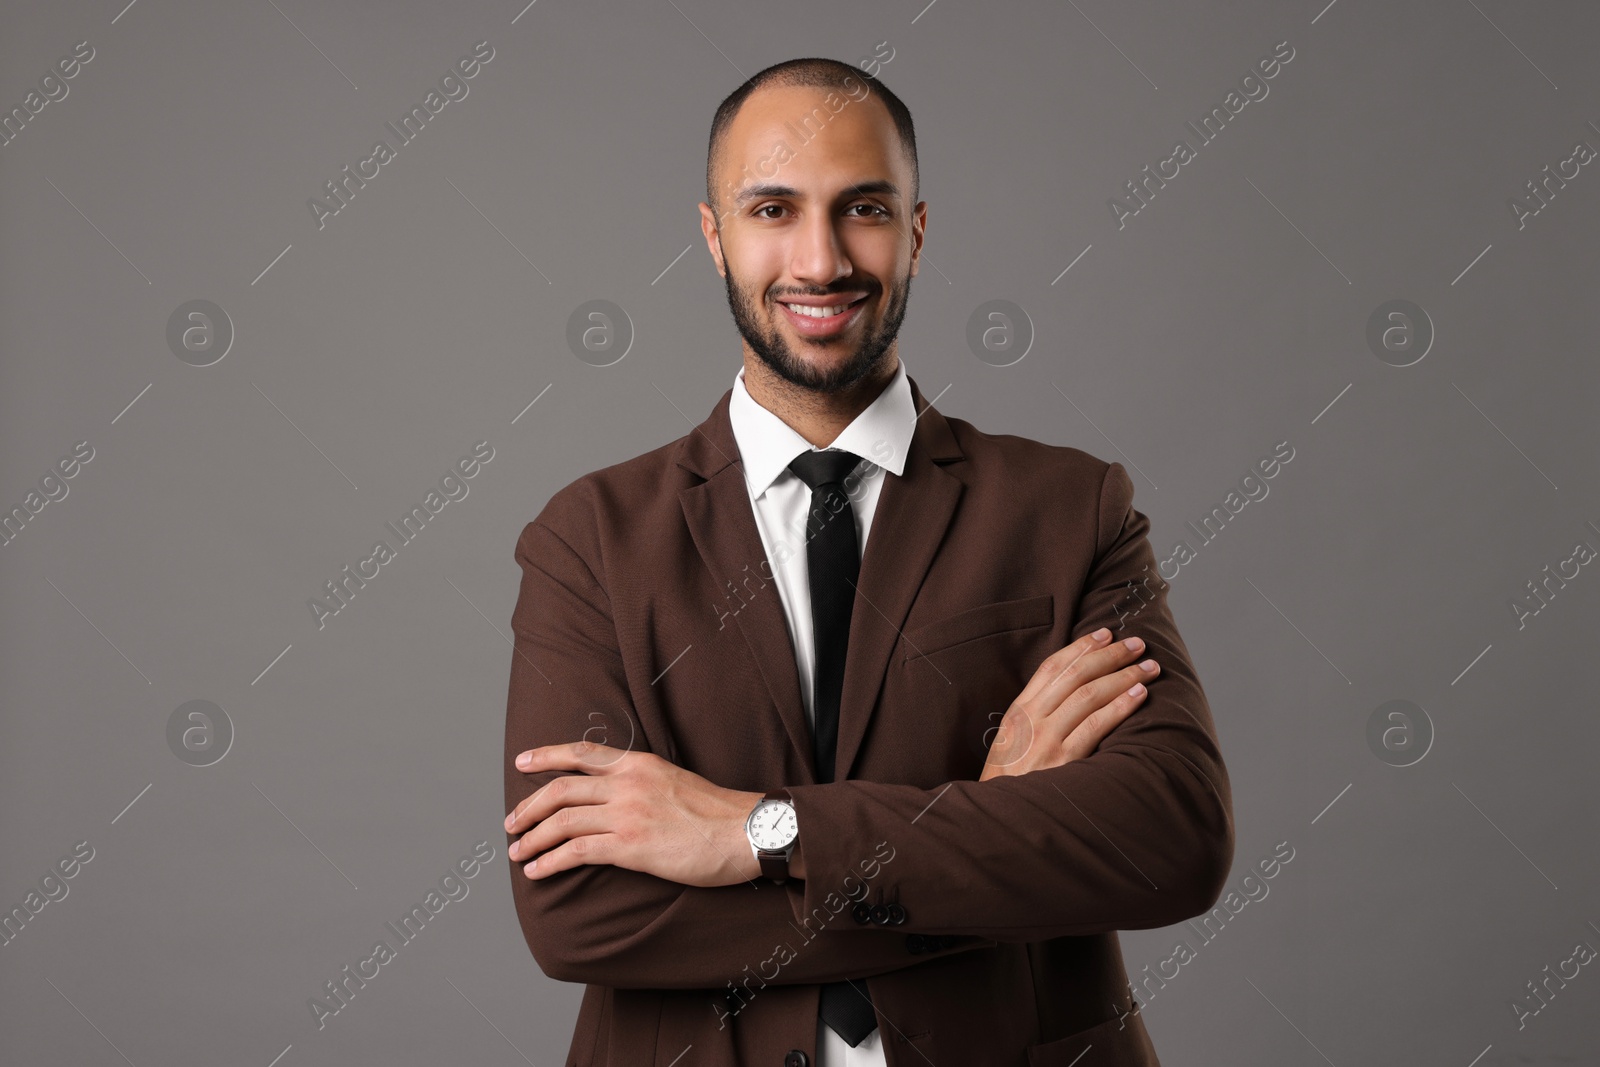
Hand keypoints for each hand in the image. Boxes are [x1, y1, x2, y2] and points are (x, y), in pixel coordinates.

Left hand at [505, 742, 764, 886]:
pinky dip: (550, 861)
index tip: (522, 761)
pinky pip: (576, 851)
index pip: (581, 753)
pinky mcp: (631, 846)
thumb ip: (644, 784)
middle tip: (511, 823)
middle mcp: (628, 784)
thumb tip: (617, 798)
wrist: (747, 831)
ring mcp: (627, 814)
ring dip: (532, 838)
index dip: (546, 756)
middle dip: (529, 806)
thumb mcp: (675, 781)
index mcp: (639, 764)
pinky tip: (538, 871)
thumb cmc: (718, 814)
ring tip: (517, 852)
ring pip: (562, 821)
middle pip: (561, 789)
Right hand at [979, 628, 1158, 780]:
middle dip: (1110, 655)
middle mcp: (1031, 719)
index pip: (1052, 667)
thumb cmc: (1008, 784)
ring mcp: (1046, 739)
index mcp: (1019, 711)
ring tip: (1148, 668)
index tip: (1105, 634)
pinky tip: (1138, 695)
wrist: (995, 817)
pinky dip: (1119, 706)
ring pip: (1089, 694)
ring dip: (1123, 676)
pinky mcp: (1062, 761)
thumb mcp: (1012, 744)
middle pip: (1075, 674)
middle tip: (1137, 644)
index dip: (1081, 647)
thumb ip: (1036, 719)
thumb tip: (1072, 697)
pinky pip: (1095, 726)